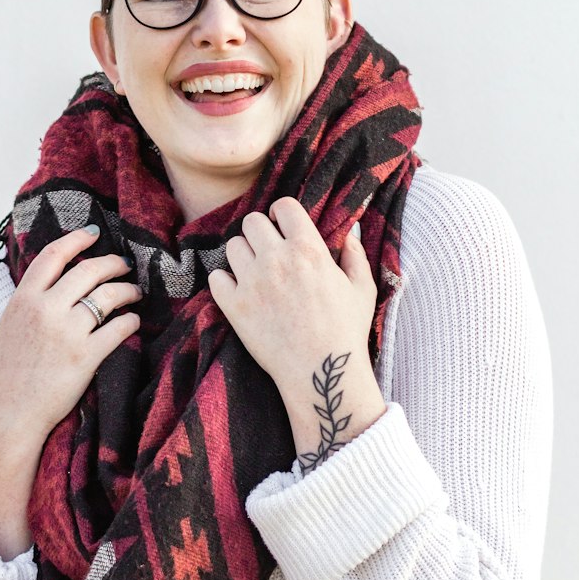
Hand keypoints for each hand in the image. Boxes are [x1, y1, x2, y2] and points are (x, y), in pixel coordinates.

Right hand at [0, 227, 141, 556]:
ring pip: (109, 295)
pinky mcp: (86, 357)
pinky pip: (119, 328)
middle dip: (113, 263)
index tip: (93, 233)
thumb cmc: (3, 377)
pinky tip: (133, 322)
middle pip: (90, 270)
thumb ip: (32, 305)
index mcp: (23, 299)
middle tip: (125, 266)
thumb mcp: (9, 328)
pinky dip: (131, 321)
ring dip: (127, 290)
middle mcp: (46, 309)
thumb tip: (58, 286)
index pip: (53, 255)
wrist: (2, 418)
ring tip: (134, 292)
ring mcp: (67, 332)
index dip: (76, 239)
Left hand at [207, 199, 385, 466]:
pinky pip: (216, 278)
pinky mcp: (234, 306)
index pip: (283, 206)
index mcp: (308, 249)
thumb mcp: (362, 289)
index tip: (282, 225)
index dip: (282, 213)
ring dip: (243, 255)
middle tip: (267, 249)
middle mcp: (277, 259)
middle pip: (251, 221)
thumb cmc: (346, 331)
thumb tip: (349, 233)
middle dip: (260, 232)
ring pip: (232, 246)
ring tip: (254, 271)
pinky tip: (239, 291)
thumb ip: (355, 256)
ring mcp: (252, 282)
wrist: (322, 373)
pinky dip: (225, 282)